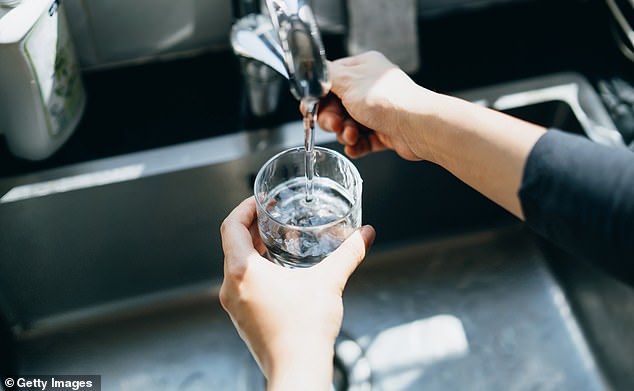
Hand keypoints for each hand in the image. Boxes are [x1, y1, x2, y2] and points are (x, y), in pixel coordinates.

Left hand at [219, 197, 375, 390]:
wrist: (298, 370)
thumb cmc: (305, 330)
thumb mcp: (329, 282)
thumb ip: (349, 254)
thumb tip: (365, 235)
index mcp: (243, 271)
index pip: (231, 226)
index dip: (244, 208)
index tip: (260, 202)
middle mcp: (231, 287)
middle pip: (232, 244)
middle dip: (252, 227)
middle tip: (272, 217)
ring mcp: (234, 305)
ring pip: (236, 266)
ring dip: (253, 249)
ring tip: (276, 241)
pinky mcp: (242, 319)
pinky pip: (241, 284)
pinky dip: (255, 271)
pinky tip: (279, 272)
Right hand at [317, 51, 436, 160]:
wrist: (416, 126)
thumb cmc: (386, 100)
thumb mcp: (347, 81)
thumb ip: (325, 76)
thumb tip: (313, 73)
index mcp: (362, 68)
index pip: (329, 81)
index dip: (318, 97)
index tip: (308, 110)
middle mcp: (369, 88)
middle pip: (336, 106)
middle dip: (331, 119)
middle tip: (335, 125)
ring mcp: (377, 111)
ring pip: (347, 125)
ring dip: (345, 133)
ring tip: (352, 136)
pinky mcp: (384, 132)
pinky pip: (362, 141)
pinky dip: (356, 146)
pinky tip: (354, 148)